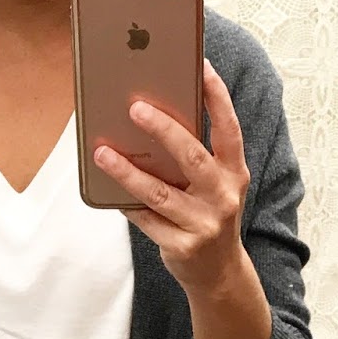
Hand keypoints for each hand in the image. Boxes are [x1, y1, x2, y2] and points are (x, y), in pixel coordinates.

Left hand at [94, 60, 252, 295]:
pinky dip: (126, 203)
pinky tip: (107, 188)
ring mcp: (204, 224)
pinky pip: (146, 220)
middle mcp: (224, 196)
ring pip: (160, 192)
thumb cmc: (209, 215)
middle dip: (163, 129)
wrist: (219, 274)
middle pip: (192, 156)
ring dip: (128, 171)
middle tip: (134, 107)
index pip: (229, 129)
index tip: (202, 65)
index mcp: (235, 173)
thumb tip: (152, 116)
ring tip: (102, 152)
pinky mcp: (183, 246)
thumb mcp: (216, 185)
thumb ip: (197, 156)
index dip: (217, 96)